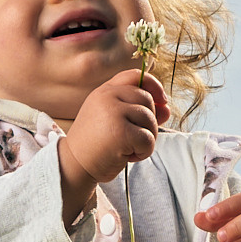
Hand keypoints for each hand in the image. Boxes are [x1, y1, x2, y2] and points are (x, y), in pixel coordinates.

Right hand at [58, 69, 169, 224]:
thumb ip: (138, 111)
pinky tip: (126, 156)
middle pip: (147, 100)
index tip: (162, 100)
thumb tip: (166, 108)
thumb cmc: (95, 145)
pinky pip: (148, 139)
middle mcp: (107, 97)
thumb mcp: (114, 121)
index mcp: (104, 91)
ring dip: (145, 140)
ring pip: (150, 120)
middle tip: (132, 139)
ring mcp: (113, 112)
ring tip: (126, 148)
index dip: (153, 85)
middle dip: (148, 122)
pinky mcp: (120, 132)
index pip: (134, 76)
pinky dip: (143, 152)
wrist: (74, 165)